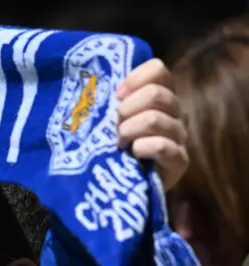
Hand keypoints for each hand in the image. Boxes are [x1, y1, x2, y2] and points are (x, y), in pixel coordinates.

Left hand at [116, 58, 187, 190]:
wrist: (127, 183)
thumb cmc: (116, 145)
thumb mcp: (112, 118)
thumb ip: (114, 100)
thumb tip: (100, 84)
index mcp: (161, 95)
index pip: (159, 70)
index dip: (135, 79)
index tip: (117, 96)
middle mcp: (175, 112)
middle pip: (156, 94)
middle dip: (127, 109)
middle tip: (115, 125)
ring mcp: (179, 136)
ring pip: (154, 119)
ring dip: (129, 130)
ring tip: (120, 142)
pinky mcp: (180, 160)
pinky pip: (162, 146)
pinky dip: (142, 148)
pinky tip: (134, 153)